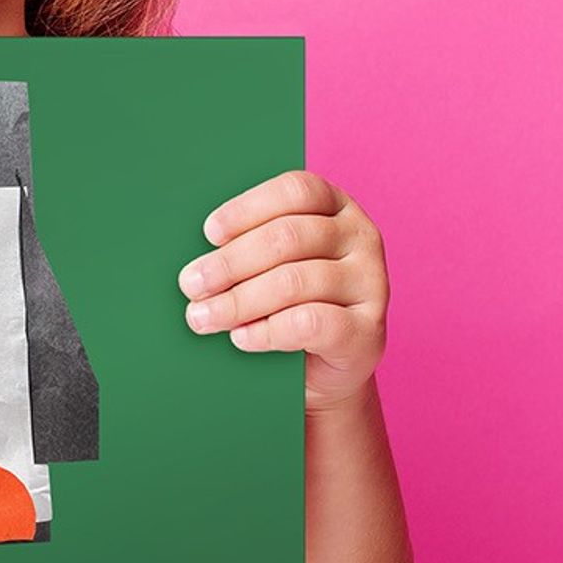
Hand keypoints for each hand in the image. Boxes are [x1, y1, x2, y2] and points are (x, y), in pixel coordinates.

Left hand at [179, 169, 388, 414]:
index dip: (248, 209)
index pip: (296, 191)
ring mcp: (371, 284)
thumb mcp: (271, 267)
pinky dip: (268, 330)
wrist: (324, 371)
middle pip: (288, 237)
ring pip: (294, 281)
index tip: (210, 233)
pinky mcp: (368, 332)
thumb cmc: (288, 306)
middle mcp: (361, 237)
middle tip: (191, 285)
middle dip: (230, 263)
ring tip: (202, 316)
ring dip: (238, 301)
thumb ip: (247, 250)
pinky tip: (241, 338)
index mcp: (336, 207)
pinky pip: (312, 323)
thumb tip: (197, 261)